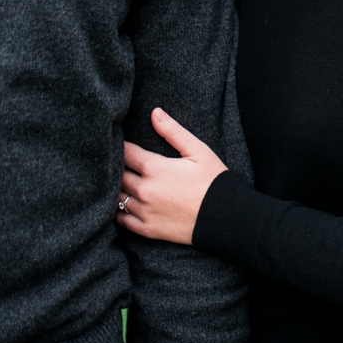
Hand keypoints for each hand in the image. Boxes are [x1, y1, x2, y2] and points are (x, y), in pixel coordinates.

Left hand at [117, 107, 227, 244]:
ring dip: (117, 188)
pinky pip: (122, 220)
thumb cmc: (213, 181)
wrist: (225, 217)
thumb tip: (154, 112)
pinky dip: (119, 211)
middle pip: (117, 175)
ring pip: (117, 197)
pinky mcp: (147, 229)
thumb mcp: (198, 151)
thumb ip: (173, 131)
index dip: (121, 146)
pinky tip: (125, 204)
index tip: (121, 143)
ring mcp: (145, 211)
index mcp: (155, 168)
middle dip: (117, 167)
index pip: (125, 152)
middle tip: (121, 162)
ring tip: (123, 182)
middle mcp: (145, 190)